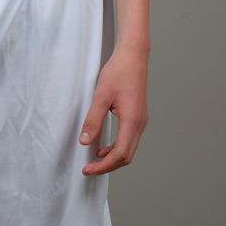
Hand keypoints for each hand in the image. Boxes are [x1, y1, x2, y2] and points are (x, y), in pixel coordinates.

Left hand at [79, 46, 147, 174]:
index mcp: (132, 121)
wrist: (133, 56)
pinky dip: (117, 147)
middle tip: (89, 168)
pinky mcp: (138, 116)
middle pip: (126, 156)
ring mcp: (141, 121)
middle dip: (108, 166)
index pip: (119, 154)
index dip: (103, 166)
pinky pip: (129, 139)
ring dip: (113, 157)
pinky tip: (104, 145)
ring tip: (94, 159)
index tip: (87, 169)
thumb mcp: (101, 95)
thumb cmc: (118, 72)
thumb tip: (85, 142)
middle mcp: (140, 124)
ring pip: (129, 149)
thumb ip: (93, 120)